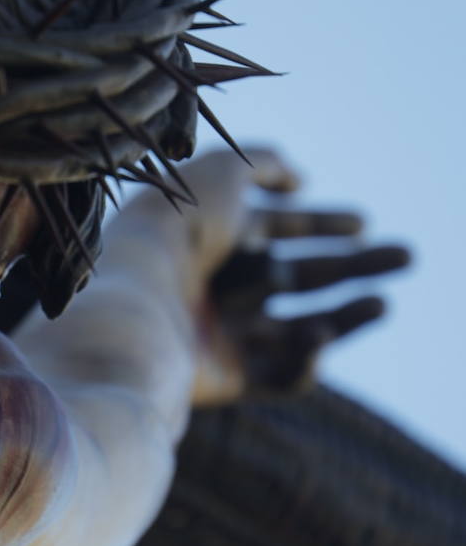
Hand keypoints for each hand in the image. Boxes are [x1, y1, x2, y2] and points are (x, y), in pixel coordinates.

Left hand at [179, 147, 410, 404]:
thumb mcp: (223, 172)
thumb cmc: (177, 228)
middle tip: (407, 256)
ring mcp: (221, 337)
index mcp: (211, 241)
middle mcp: (216, 290)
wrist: (139, 298)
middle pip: (298, 278)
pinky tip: (316, 337)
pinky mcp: (224, 380)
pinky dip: (304, 361)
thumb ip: (264, 165)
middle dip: (353, 266)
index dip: (323, 224)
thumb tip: (301, 180)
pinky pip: (279, 376)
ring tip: (383, 302)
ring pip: (298, 328)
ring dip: (345, 316)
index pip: (278, 231)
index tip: (363, 223)